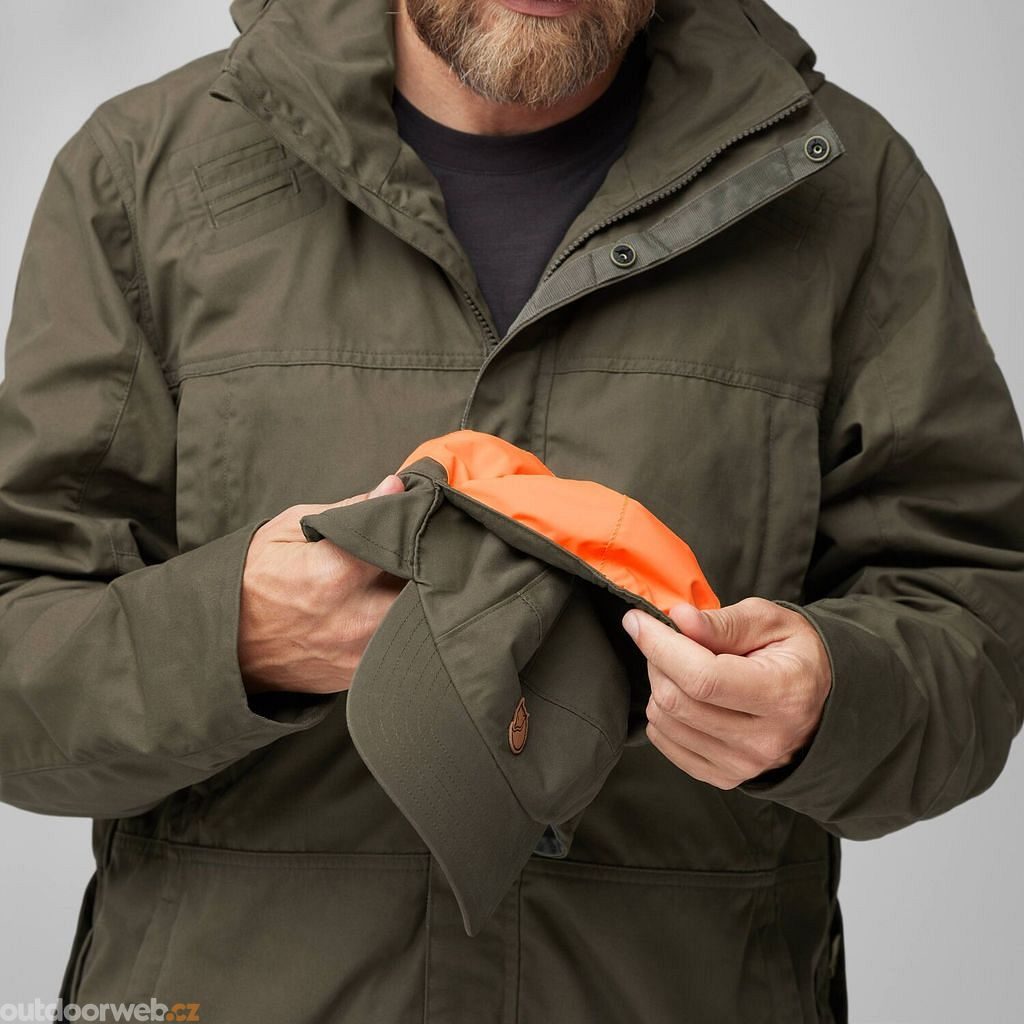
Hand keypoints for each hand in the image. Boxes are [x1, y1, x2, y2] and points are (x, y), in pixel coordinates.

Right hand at [238, 474, 407, 694]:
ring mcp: (359, 654)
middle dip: (430, 564)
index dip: (418, 524)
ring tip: (410, 576)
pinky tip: (392, 606)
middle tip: (427, 546)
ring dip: (421, 595)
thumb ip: (349, 510)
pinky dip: (403, 623)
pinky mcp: (361, 675)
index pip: (402, 543)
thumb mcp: (288, 530)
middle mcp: (352, 620)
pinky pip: (400, 643)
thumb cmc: (253, 579)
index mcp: (332, 576)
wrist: (224, 644)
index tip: (420, 512)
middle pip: (423, 587)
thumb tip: (394, 487)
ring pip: (417, 619)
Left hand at [621, 596, 831, 788]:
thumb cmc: (794, 655)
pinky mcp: (724, 777)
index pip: (703, 677)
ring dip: (658, 685)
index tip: (637, 621)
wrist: (820, 702)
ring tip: (681, 666)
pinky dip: (662, 713)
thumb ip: (723, 622)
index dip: (660, 646)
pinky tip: (683, 694)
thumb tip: (678, 618)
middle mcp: (764, 740)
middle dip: (656, 660)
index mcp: (782, 695)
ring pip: (665, 722)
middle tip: (664, 638)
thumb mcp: (770, 622)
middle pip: (678, 701)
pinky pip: (665, 743)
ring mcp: (743, 765)